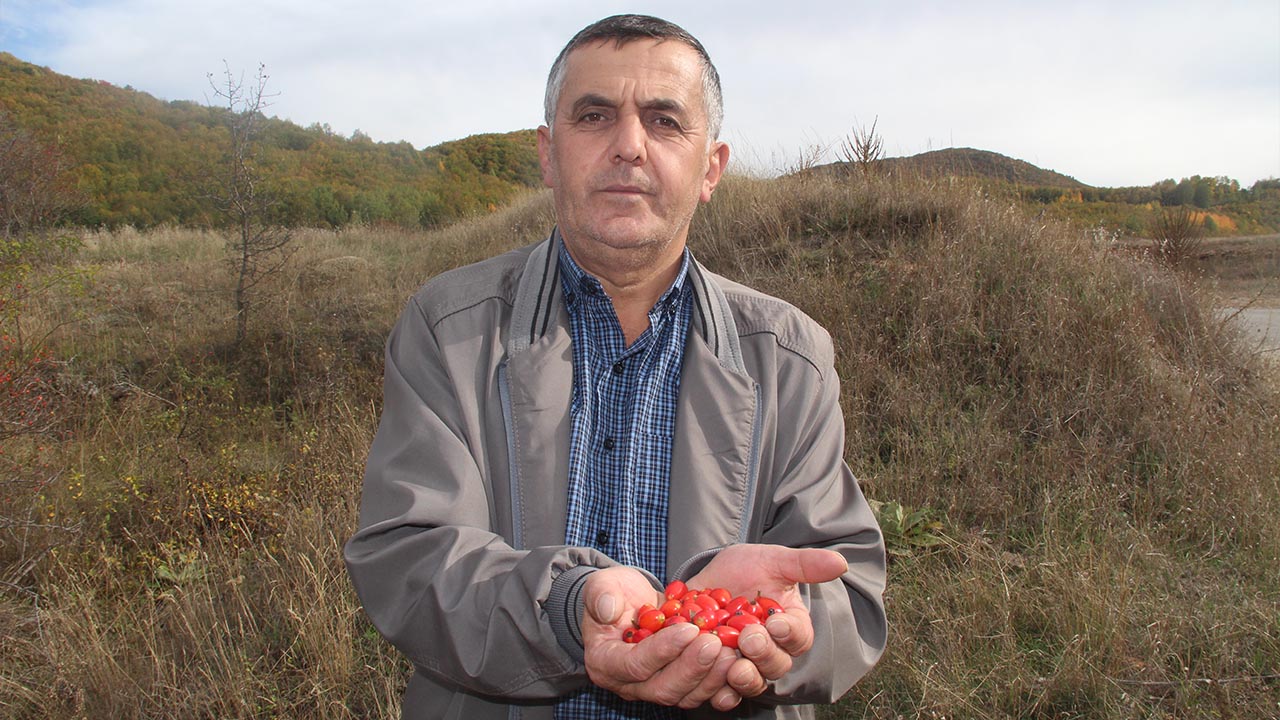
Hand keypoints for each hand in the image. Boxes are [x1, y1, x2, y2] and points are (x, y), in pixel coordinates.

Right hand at [580, 566, 737, 708]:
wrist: (632, 604)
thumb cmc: (615, 594)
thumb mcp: (603, 585)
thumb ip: (601, 595)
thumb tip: (607, 610)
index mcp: (606, 662)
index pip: (634, 665)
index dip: (662, 650)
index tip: (688, 629)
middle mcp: (630, 684)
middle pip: (663, 687)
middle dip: (692, 667)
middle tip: (716, 643)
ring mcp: (656, 688)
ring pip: (686, 695)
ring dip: (711, 676)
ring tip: (731, 652)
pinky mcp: (680, 686)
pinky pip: (702, 692)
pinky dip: (722, 680)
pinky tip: (738, 661)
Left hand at [687, 544, 847, 698]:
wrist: (710, 579)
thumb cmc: (747, 570)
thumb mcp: (774, 561)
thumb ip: (805, 564)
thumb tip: (840, 563)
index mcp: (790, 626)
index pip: (799, 638)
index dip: (790, 634)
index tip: (776, 622)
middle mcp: (771, 651)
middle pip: (776, 665)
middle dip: (764, 654)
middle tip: (748, 638)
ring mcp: (745, 664)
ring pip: (752, 683)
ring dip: (742, 677)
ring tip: (728, 660)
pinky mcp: (719, 672)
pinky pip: (724, 693)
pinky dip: (720, 692)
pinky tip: (711, 685)